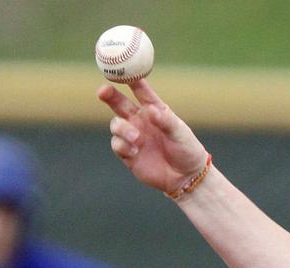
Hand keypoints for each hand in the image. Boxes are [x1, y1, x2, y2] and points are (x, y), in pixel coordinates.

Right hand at [97, 79, 209, 195]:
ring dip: (122, 128)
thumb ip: (166, 121)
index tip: (123, 69)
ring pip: (116, 124)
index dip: (131, 79)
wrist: (185, 178)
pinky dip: (122, 145)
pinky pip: (117, 145)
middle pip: (119, 103)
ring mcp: (133, 137)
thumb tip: (151, 110)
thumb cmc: (187, 150)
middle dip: (109, 95)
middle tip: (103, 91)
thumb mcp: (180, 134)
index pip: (140, 91)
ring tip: (136, 137)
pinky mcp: (128, 154)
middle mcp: (140, 121)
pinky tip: (134, 151)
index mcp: (154, 110)